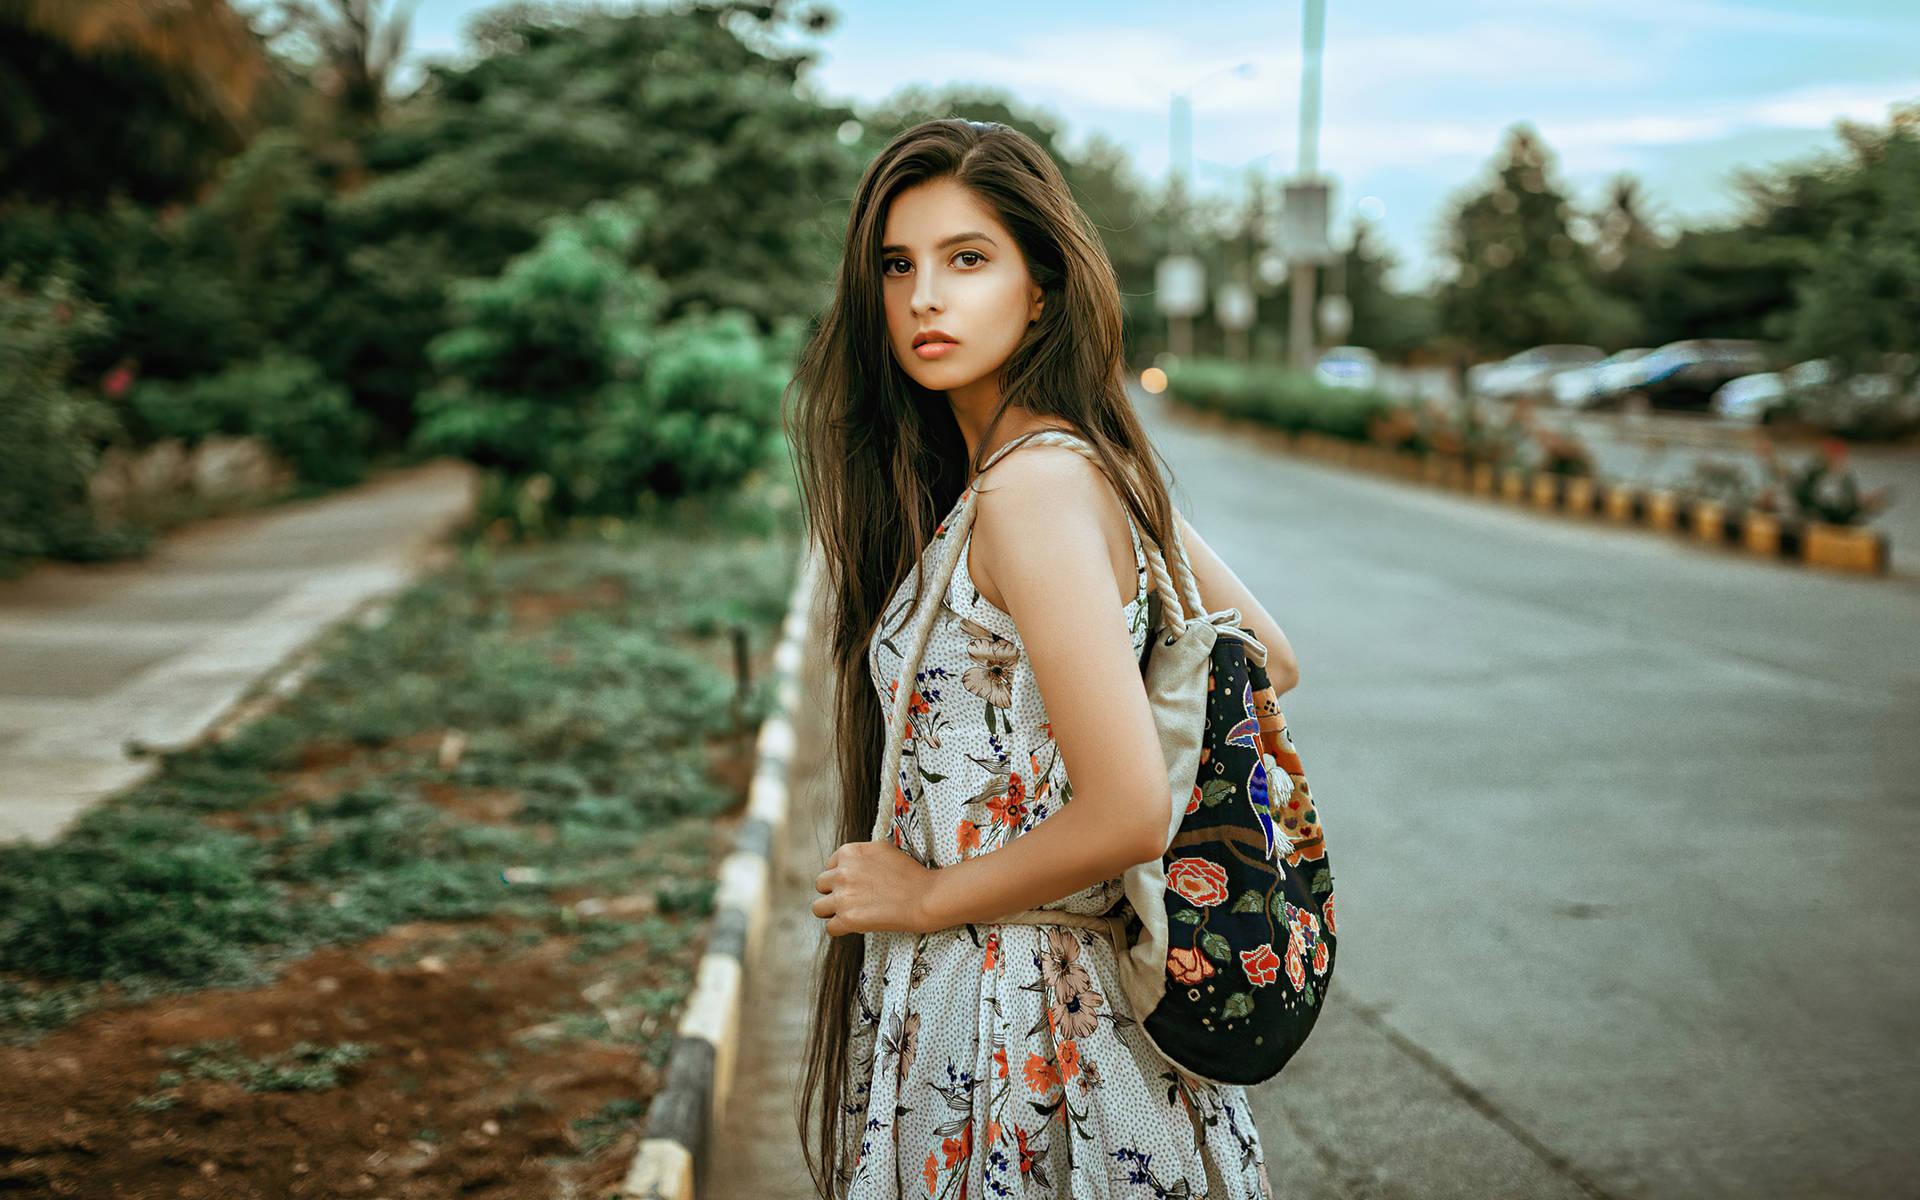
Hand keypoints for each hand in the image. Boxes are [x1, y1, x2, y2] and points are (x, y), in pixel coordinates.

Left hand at [811, 840, 936, 937]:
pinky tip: (855, 926)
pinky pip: (830, 928)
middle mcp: (842, 872)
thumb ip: (860, 855)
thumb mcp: (882, 849)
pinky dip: (841, 929)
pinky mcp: (848, 918)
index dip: (841, 877)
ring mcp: (843, 896)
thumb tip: (847, 864)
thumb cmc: (910, 873)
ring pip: (818, 908)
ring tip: (848, 914)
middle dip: (834, 893)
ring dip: (831, 912)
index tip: (855, 885)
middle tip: (851, 900)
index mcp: (849, 852)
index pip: (830, 866)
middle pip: (821, 885)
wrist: (925, 897)